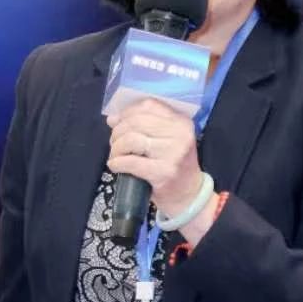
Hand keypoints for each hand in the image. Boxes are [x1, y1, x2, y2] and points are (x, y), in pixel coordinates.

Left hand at [106, 98, 202, 214]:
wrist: (189, 195)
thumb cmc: (174, 165)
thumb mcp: (168, 139)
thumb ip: (145, 125)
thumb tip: (113, 118)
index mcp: (182, 122)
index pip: (149, 105)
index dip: (127, 112)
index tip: (118, 123)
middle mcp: (181, 134)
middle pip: (137, 121)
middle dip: (118, 132)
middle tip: (115, 143)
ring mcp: (173, 153)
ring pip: (131, 140)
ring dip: (116, 148)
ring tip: (116, 156)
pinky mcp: (163, 172)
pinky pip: (130, 162)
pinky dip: (117, 163)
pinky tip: (116, 166)